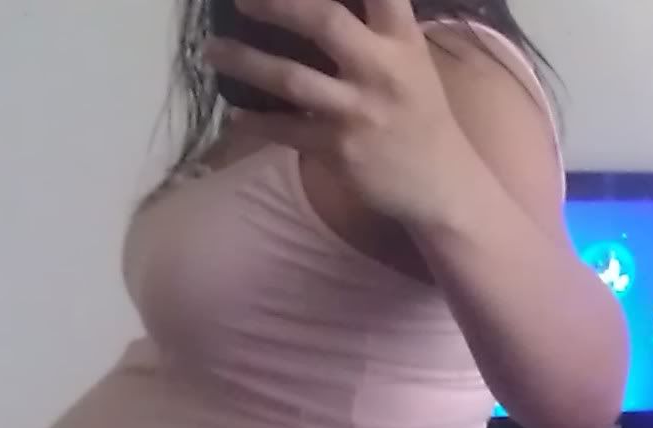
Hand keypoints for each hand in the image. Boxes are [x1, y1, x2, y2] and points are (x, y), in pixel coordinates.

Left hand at [203, 0, 479, 228]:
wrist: (440, 185)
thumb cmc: (419, 117)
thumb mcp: (410, 62)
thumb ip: (376, 31)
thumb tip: (318, 12)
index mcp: (401, 40)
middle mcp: (380, 69)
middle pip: (322, 20)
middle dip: (275, 3)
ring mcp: (357, 111)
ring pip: (290, 79)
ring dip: (244, 63)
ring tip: (213, 51)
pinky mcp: (339, 149)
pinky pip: (286, 130)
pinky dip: (256, 121)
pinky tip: (236, 111)